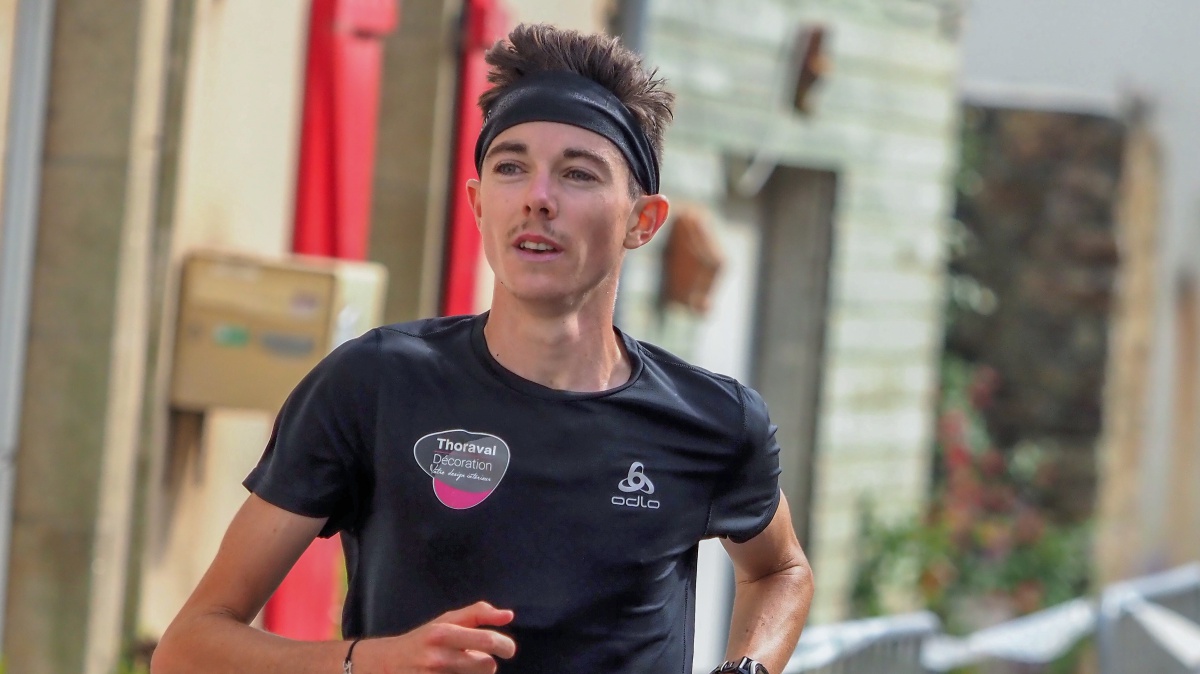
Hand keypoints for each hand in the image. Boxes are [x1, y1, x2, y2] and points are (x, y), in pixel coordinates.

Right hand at [353, 601, 516, 673]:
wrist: (385, 664)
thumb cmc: (422, 640)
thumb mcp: (445, 620)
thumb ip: (478, 614)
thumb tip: (509, 615)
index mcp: (443, 633)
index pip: (487, 641)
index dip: (505, 646)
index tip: (507, 650)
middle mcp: (438, 658)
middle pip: (487, 666)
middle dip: (486, 663)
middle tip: (472, 659)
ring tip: (455, 668)